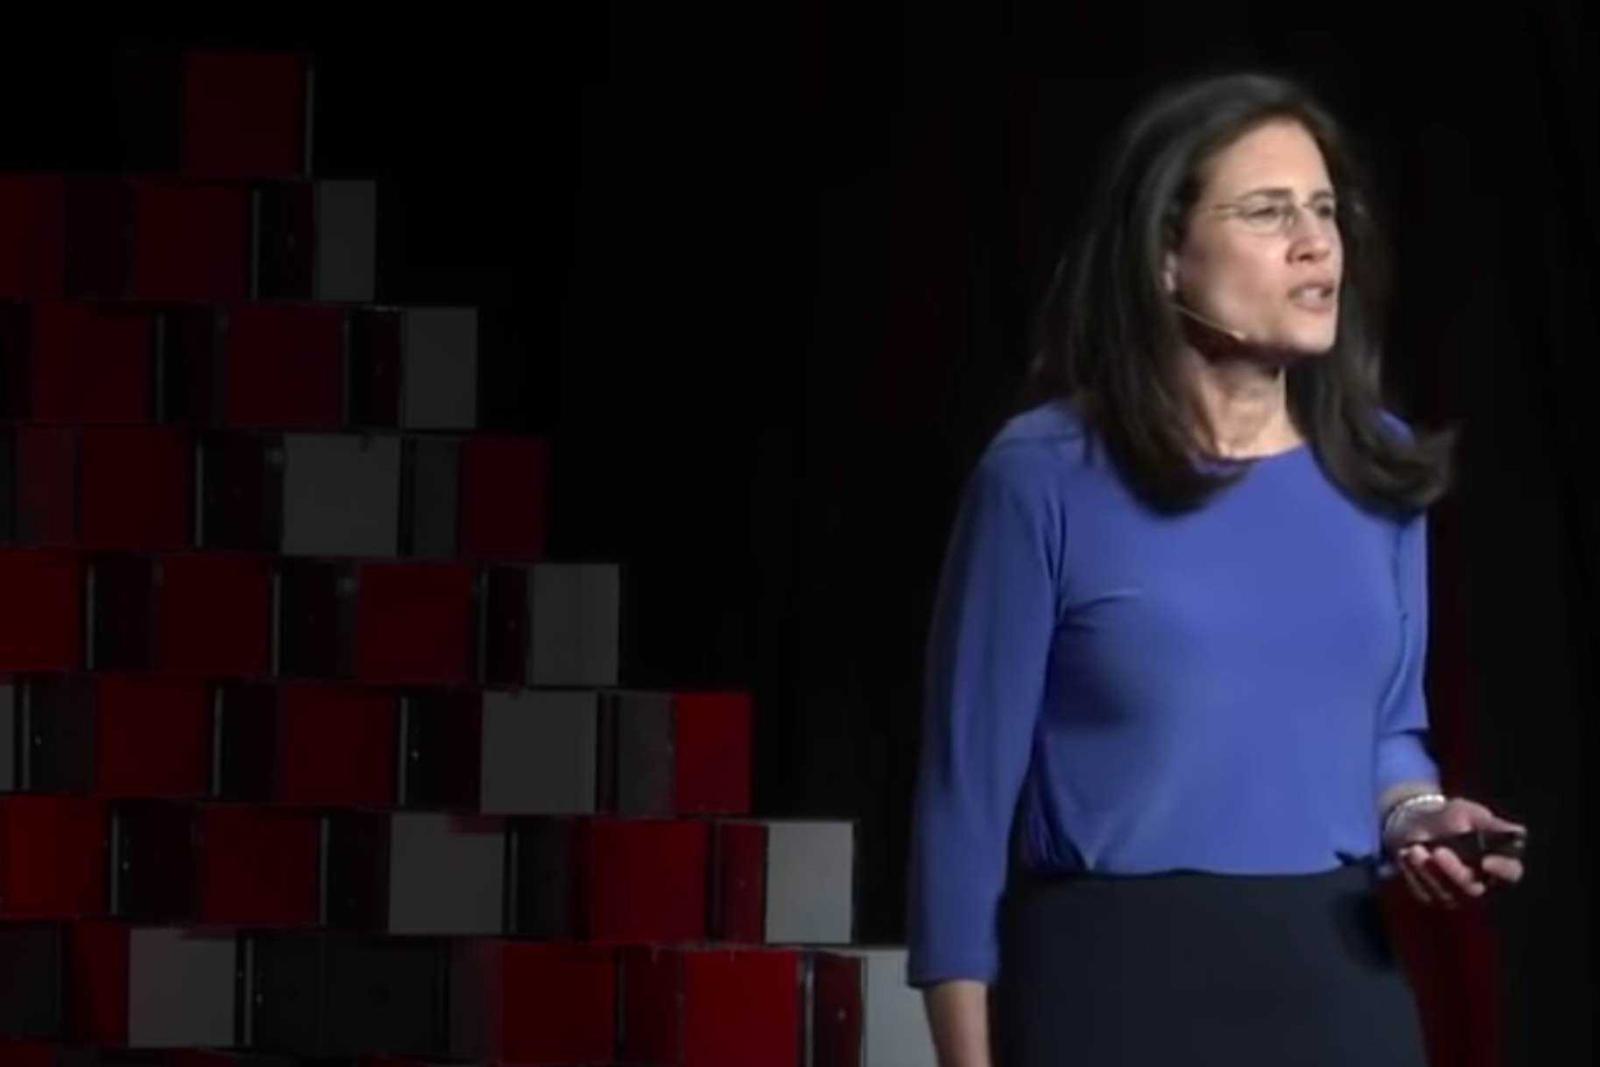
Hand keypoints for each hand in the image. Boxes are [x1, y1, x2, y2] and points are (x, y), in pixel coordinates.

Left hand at [1383, 796, 1526, 908]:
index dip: (1503, 869)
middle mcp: (1482, 885)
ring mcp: (1457, 895)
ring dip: (1429, 872)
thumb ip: (1488, 823)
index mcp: (1499, 863)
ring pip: (1446, 894)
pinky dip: (1413, 874)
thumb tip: (1517, 832)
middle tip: (1439, 852)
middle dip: (1455, 872)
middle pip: (1474, 890)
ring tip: (1415, 849)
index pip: (1511, 873)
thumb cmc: (1449, 819)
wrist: (1417, 825)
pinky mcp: (1433, 898)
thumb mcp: (1468, 813)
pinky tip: (1406, 855)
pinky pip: (1423, 893)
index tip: (1487, 861)